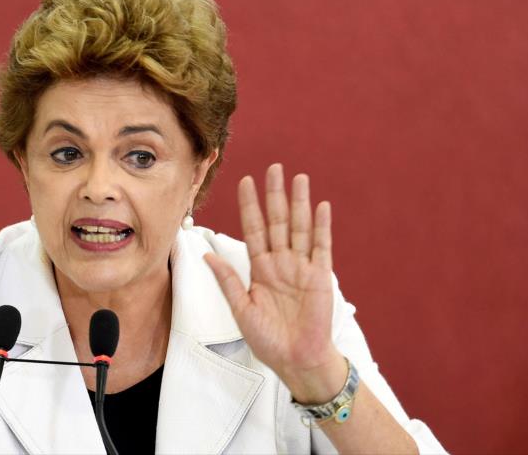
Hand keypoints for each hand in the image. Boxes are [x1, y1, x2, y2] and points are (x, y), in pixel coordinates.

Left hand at [204, 164, 345, 403]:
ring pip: (300, 227)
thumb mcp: (241, 309)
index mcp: (260, 269)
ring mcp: (302, 267)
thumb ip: (228, 280)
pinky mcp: (321, 276)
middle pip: (277, 221)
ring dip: (299, 203)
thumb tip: (206, 255)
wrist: (296, 360)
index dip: (250, 206)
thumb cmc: (268, 340)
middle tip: (274, 168)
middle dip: (275, 195)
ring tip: (299, 178)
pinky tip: (320, 206)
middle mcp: (281, 263)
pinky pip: (321, 246)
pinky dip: (321, 226)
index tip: (245, 181)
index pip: (253, 229)